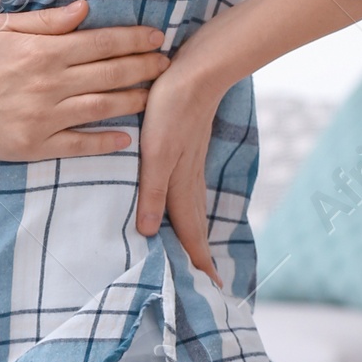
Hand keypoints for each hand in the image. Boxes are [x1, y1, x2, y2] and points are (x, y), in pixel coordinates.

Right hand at [0, 0, 168, 184]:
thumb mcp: (2, 27)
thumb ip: (46, 21)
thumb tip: (84, 10)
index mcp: (44, 51)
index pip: (102, 43)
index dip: (135, 40)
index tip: (158, 38)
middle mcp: (50, 83)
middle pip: (111, 74)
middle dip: (145, 68)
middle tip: (169, 65)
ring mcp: (44, 117)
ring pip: (102, 107)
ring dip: (134, 101)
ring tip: (156, 97)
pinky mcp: (34, 145)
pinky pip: (78, 145)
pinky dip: (104, 142)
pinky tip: (125, 139)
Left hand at [135, 55, 220, 279]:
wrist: (198, 71)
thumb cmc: (174, 111)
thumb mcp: (157, 153)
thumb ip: (152, 192)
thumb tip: (150, 232)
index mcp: (181, 186)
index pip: (191, 234)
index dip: (198, 262)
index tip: (212, 291)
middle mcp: (189, 179)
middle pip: (194, 226)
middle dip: (199, 255)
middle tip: (207, 283)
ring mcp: (191, 163)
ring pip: (192, 207)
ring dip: (193, 232)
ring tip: (195, 252)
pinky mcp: (188, 148)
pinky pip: (189, 189)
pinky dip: (188, 207)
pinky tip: (182, 203)